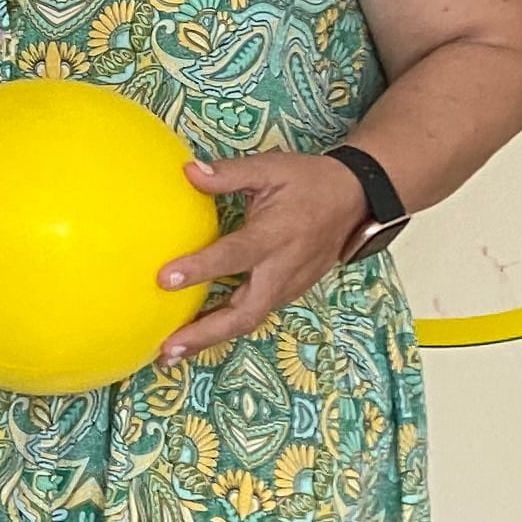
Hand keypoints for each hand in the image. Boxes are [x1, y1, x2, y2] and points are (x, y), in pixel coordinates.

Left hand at [154, 149, 364, 359]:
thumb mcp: (271, 168)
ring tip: (170, 353)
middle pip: (243, 313)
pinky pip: (254, 313)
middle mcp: (282, 268)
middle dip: (204, 334)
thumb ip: (228, 174)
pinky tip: (195, 332)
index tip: (163, 279)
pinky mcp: (288, 292)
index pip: (234, 256)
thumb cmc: (311, 182)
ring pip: (248, 320)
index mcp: (275, 235)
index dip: (200, 269)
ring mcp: (288, 285)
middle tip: (165, 349)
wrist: (357, 199)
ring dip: (210, 337)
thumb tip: (187, 172)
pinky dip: (224, 326)